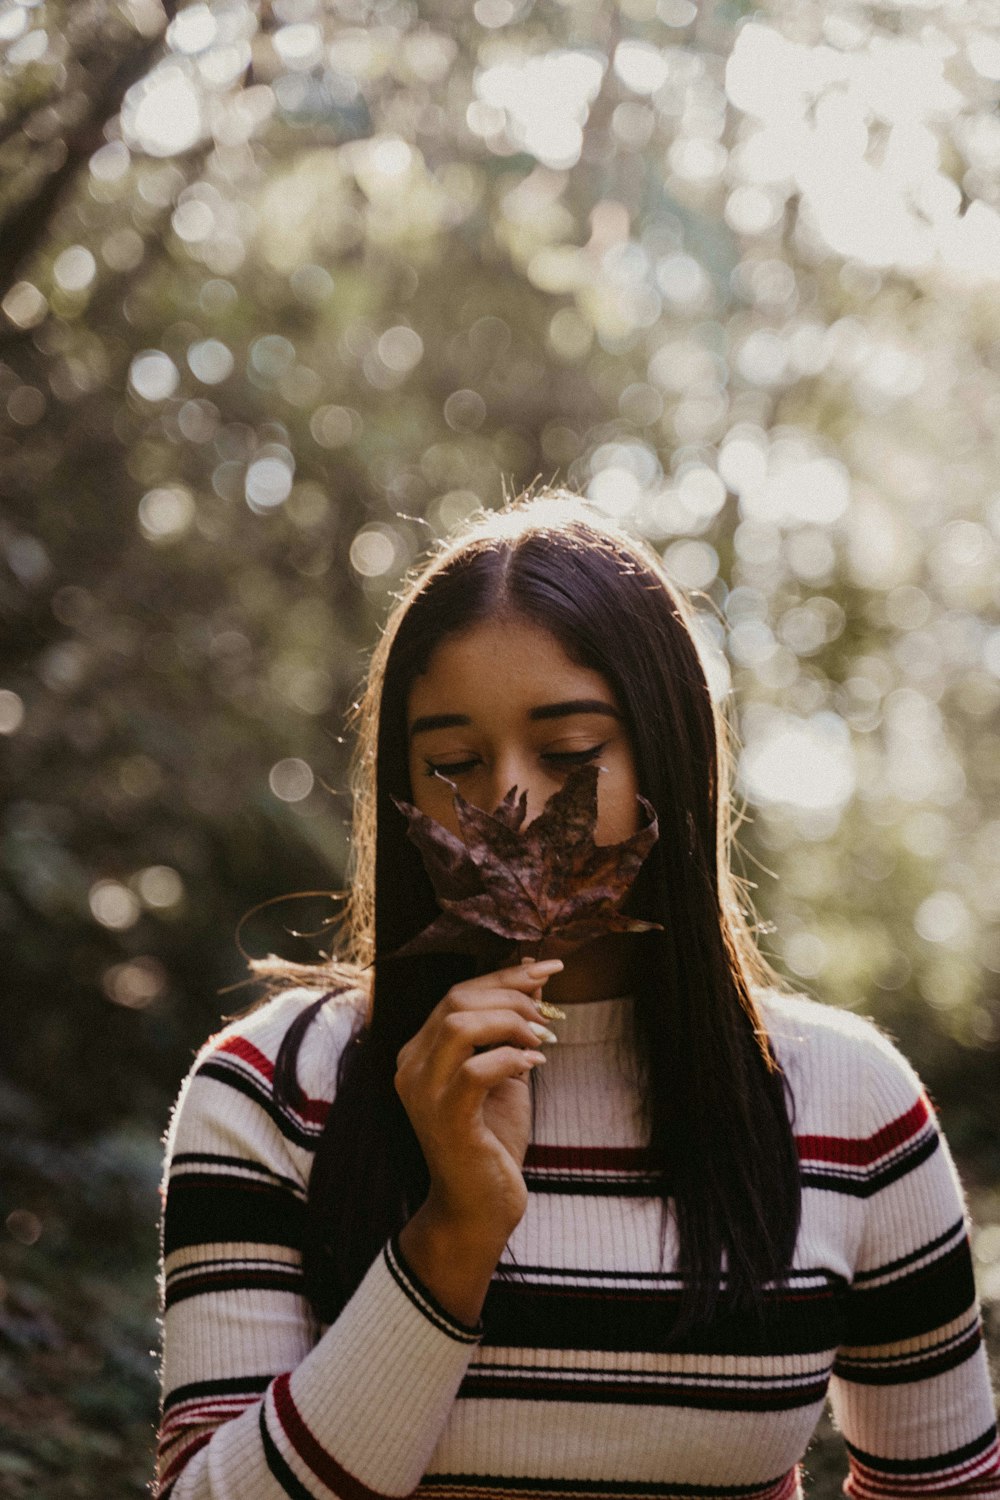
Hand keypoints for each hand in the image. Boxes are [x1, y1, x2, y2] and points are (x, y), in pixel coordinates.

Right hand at [394, 958, 562, 1236]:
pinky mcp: (445, 1119)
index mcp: (420, 1052)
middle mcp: (412, 1067)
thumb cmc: (491, 1141)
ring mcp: (423, 1093)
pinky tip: (534, 1065)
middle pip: (456, 1001)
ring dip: (509, 1023)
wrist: (477, 1209)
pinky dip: (510, 1059)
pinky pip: (475, 1071)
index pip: (456, 995)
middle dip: (511, 995)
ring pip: (458, 1026)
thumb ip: (510, 1030)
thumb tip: (533, 979)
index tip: (548, 968)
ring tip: (540, 1040)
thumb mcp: (504, 1073)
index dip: (504, 976)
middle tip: (548, 1015)